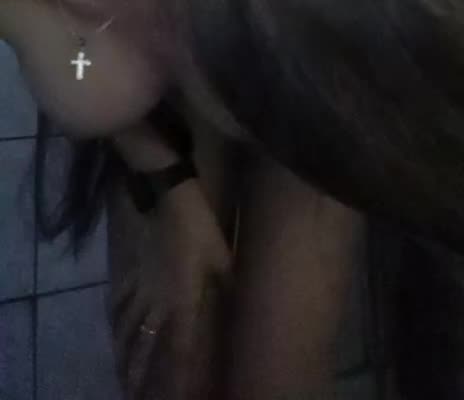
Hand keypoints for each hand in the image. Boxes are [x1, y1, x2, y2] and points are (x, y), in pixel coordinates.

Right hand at [108, 177, 231, 399]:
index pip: (181, 352)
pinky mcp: (131, 273)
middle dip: (140, 380)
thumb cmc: (201, 228)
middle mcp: (156, 304)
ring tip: (123, 381)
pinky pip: (120, 305)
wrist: (167, 196)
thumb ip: (225, 292)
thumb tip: (236, 316)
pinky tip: (114, 334)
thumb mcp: (223, 261)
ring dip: (125, 360)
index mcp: (182, 302)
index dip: (180, 381)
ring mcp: (140, 289)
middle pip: (144, 350)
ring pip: (127, 333)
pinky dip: (117, 325)